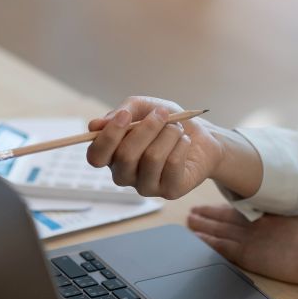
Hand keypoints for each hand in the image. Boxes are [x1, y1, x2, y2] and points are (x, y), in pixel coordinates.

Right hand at [85, 97, 226, 198]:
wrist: (201, 136)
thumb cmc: (167, 122)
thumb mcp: (144, 107)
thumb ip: (121, 112)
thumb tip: (96, 126)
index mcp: (112, 155)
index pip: (96, 156)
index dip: (107, 137)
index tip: (125, 115)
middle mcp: (125, 174)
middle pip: (125, 156)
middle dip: (147, 129)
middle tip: (162, 114)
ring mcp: (146, 186)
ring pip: (151, 158)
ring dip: (168, 135)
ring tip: (177, 128)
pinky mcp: (169, 191)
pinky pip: (172, 165)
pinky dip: (181, 145)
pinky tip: (185, 142)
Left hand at [187, 205, 297, 285]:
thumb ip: (284, 221)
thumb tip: (282, 223)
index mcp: (268, 217)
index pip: (239, 212)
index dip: (222, 210)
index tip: (210, 208)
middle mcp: (255, 225)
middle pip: (224, 219)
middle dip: (207, 216)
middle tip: (192, 212)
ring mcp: (250, 240)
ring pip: (219, 230)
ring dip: (202, 226)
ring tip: (188, 222)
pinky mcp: (248, 255)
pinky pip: (221, 247)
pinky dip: (207, 242)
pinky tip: (196, 239)